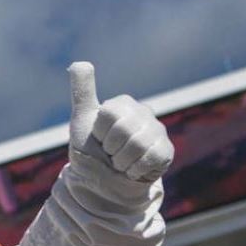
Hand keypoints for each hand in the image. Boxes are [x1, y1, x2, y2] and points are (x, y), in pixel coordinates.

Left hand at [68, 62, 172, 181]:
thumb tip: (79, 63)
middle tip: (110, 152)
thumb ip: (82, 93)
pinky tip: (132, 169)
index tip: (100, 138)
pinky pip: (151, 157)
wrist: (103, 182)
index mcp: (123, 104)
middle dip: (110, 148)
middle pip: (123, 130)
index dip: (100, 133)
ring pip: (137, 144)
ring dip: (121, 161)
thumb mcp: (83, 121)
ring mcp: (157, 132)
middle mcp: (144, 113)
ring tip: (120, 162)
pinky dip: (135, 169)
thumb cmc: (92, 150)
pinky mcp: (166, 151)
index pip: (109, 115)